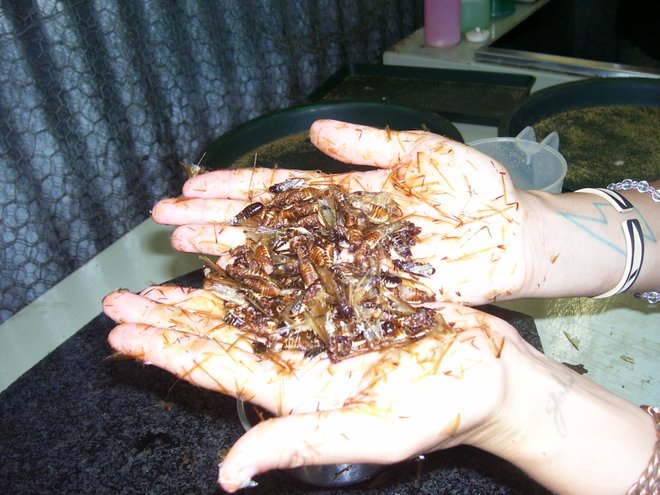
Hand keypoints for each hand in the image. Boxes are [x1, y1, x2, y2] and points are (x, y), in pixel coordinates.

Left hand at [103, 286, 530, 491]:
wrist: (490, 373)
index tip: (122, 336)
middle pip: (220, 335)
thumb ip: (302, 445)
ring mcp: (318, 323)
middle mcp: (297, 355)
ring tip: (160, 272)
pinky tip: (230, 250)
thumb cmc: (441, 409)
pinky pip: (288, 275)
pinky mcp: (343, 294)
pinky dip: (256, 262)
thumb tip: (227, 474)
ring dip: (201, 289)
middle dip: (168, 318)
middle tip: (117, 302)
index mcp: (295, 391)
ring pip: (246, 303)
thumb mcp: (375, 432)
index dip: (167, 353)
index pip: (217, 371)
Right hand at [152, 120, 530, 304]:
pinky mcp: (368, 295)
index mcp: (345, 196)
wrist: (514, 235)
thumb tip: (316, 131)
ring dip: (233, 256)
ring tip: (185, 250)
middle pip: (267, 226)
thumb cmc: (474, 190)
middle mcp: (337, 233)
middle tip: (165, 222)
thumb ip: (368, 144)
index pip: (278, 190)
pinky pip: (316, 295)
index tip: (190, 187)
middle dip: (216, 221)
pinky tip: (237, 290)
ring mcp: (349, 265)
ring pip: (281, 261)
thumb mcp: (419, 152)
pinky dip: (277, 294)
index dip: (234, 188)